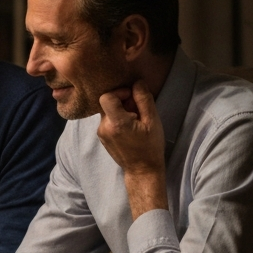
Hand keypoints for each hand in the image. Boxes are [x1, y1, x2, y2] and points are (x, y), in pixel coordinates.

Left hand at [97, 81, 167, 218]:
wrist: (142, 170)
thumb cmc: (150, 146)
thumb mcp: (152, 122)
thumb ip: (144, 100)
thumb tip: (137, 82)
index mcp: (116, 123)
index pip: (106, 96)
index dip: (119, 92)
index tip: (132, 98)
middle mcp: (103, 127)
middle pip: (106, 102)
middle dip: (122, 101)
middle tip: (137, 109)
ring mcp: (100, 132)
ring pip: (107, 111)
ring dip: (120, 110)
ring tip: (135, 120)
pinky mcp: (101, 136)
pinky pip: (107, 120)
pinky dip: (117, 118)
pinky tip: (130, 127)